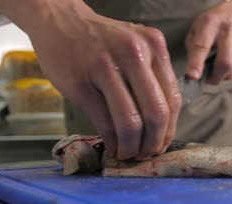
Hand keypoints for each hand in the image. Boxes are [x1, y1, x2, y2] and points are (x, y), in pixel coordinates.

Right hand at [0, 0, 181, 159]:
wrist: (59, 20)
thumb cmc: (101, 40)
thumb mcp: (135, 46)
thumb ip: (152, 77)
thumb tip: (161, 125)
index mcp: (154, 46)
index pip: (172, 98)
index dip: (169, 129)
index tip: (162, 144)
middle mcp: (134, 54)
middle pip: (156, 113)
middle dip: (153, 143)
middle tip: (146, 154)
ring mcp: (106, 68)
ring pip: (131, 122)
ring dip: (132, 147)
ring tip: (128, 153)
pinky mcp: (82, 84)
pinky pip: (105, 122)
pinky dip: (112, 141)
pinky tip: (112, 146)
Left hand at [186, 0, 231, 83]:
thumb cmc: (209, 25)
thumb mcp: (195, 30)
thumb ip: (193, 49)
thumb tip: (193, 72)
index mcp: (209, 24)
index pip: (202, 46)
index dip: (196, 63)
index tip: (193, 76)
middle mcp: (227, 31)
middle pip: (224, 62)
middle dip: (214, 77)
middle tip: (206, 80)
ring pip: (231, 69)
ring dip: (220, 76)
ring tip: (213, 70)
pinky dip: (226, 72)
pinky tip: (221, 62)